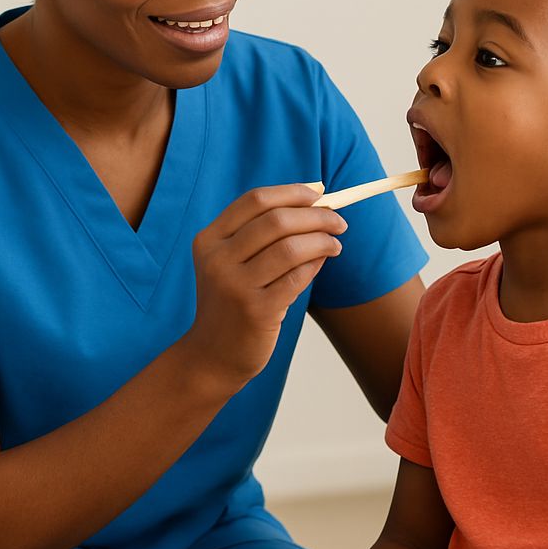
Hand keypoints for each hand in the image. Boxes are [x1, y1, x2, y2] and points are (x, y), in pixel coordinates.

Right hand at [187, 183, 346, 388]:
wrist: (212, 355)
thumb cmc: (232, 301)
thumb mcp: (231, 262)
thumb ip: (262, 231)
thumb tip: (314, 195)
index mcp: (209, 239)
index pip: (255, 200)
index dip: (291, 193)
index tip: (319, 193)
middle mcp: (217, 259)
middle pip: (276, 220)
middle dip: (316, 216)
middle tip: (338, 221)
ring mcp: (235, 286)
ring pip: (290, 248)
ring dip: (321, 241)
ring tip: (335, 244)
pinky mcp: (256, 311)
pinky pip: (297, 278)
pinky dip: (315, 265)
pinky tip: (322, 262)